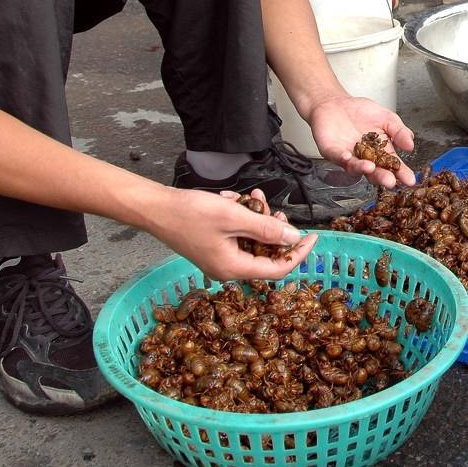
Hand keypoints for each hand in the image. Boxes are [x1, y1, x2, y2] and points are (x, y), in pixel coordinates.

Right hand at [149, 188, 316, 281]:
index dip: (298, 253)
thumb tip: (294, 237)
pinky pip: (237, 235)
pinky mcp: (212, 247)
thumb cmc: (189, 213)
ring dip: (256, 218)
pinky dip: (240, 218)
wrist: (154, 208)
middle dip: (273, 228)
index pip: (278, 268)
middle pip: (265, 253)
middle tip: (272, 206)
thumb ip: (266, 228)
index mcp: (233, 268)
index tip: (313, 236)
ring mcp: (218, 259)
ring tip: (252, 197)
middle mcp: (227, 269)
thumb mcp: (233, 217)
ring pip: (252, 241)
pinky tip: (233, 200)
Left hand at [307, 95, 416, 186]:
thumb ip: (400, 132)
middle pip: (375, 172)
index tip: (410, 180)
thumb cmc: (362, 112)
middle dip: (383, 177)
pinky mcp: (333, 152)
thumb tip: (411, 146)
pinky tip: (348, 157)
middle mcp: (365, 158)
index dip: (402, 173)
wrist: (337, 103)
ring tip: (371, 168)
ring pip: (356, 168)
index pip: (393, 165)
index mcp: (381, 152)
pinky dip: (343, 158)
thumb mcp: (388, 118)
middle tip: (391, 181)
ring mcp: (349, 157)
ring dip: (363, 169)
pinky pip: (338, 157)